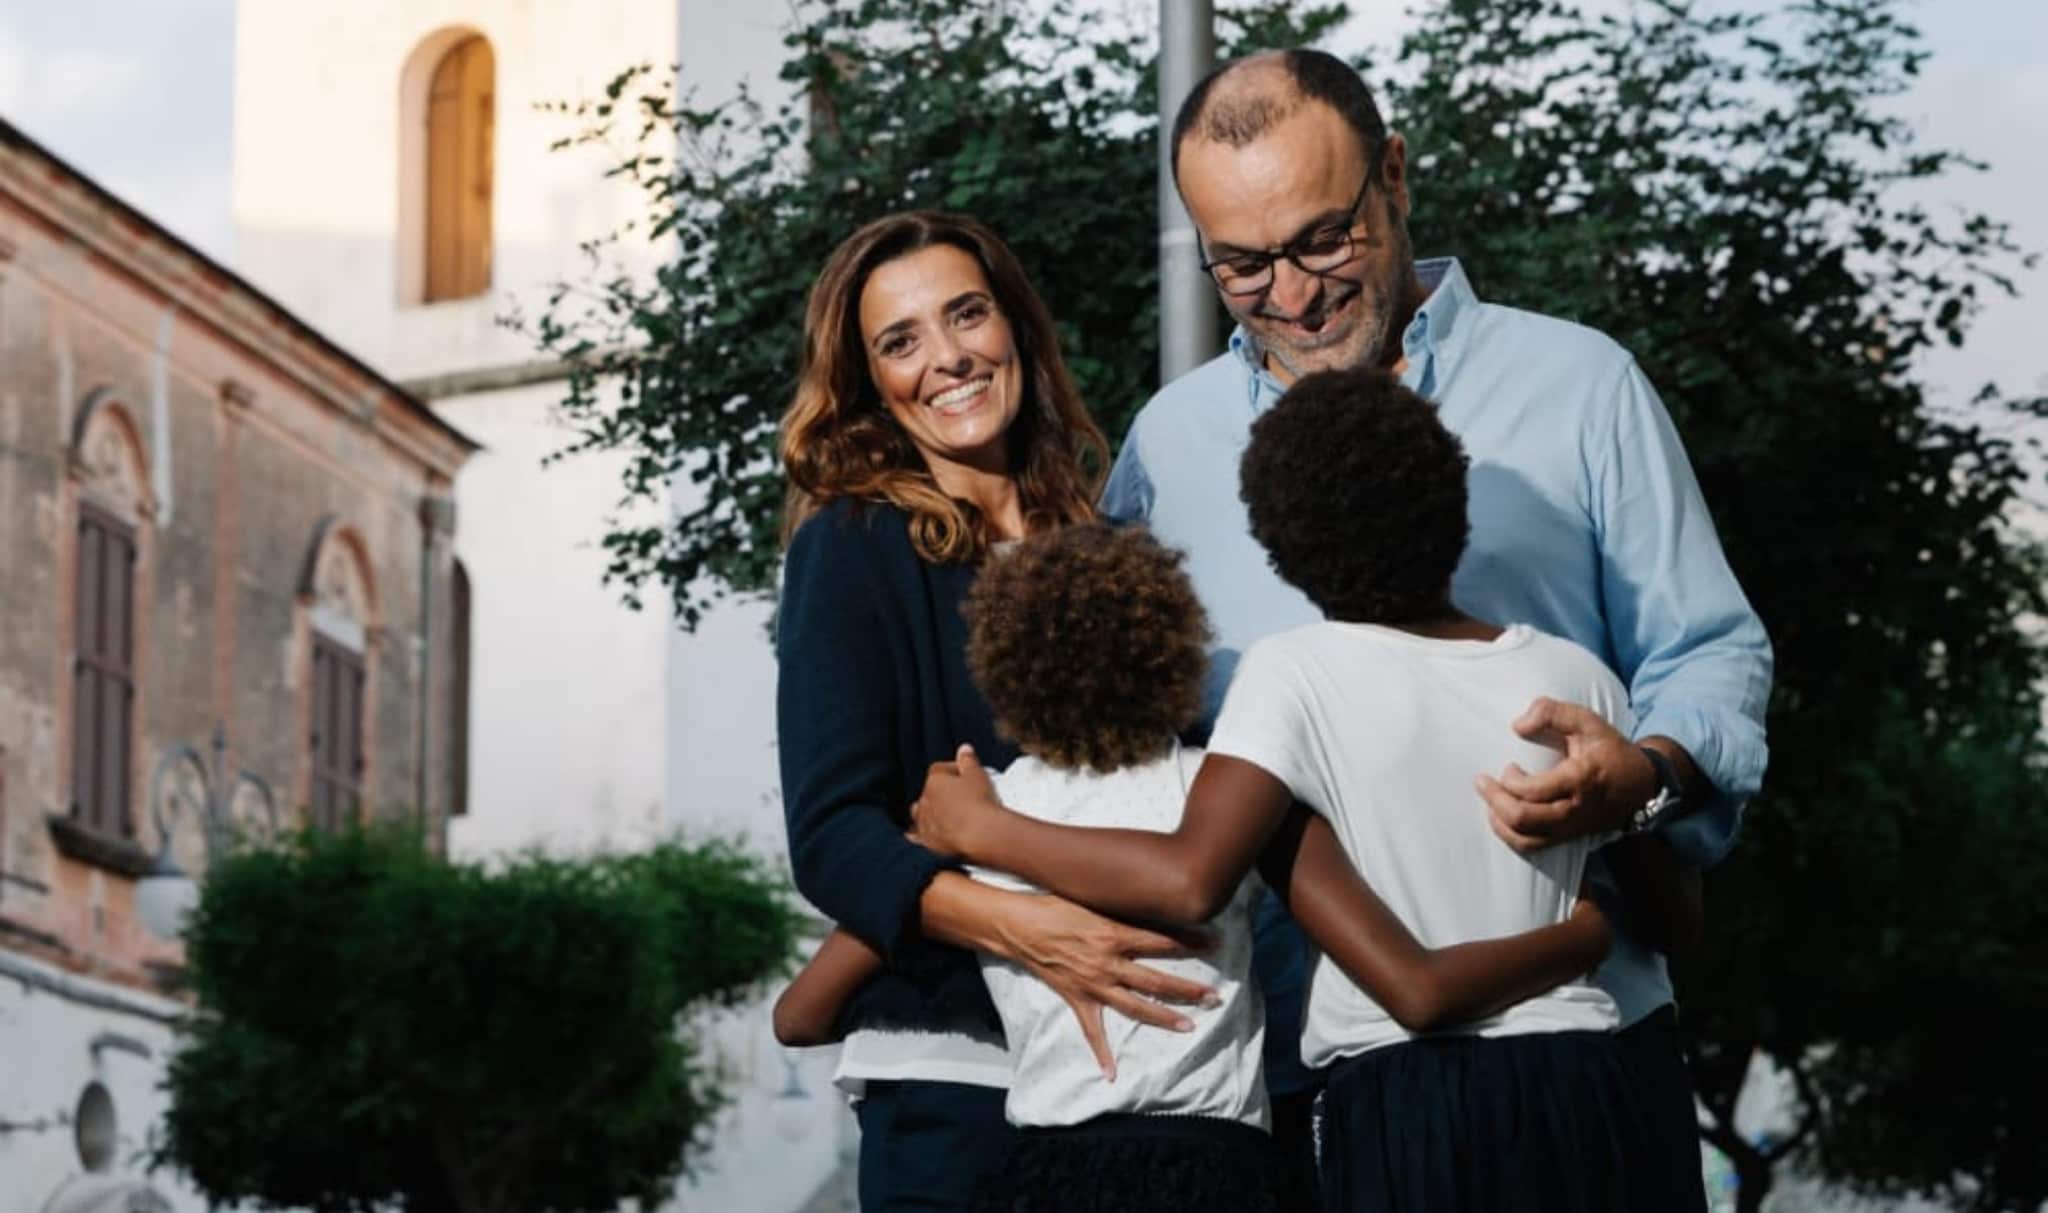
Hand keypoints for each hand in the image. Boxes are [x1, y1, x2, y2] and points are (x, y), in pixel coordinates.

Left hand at [911, 744, 1001, 859]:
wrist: (981, 834)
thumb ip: (968, 761)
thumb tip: (964, 749)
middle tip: (958, 798)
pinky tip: (923, 837)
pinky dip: (919, 835)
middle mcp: (925, 801)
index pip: (939, 770)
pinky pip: (917, 837)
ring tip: (944, 817)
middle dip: (940, 794)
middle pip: (928, 792)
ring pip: (920, 814)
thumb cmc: (980, 803)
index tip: (965, 776)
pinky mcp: (927, 842)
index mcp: (935, 781)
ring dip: (929, 813)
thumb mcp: (978, 775)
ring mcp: (924, 822)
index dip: (952, 771)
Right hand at [993, 890, 1215, 1082]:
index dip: (1189, 942)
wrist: (1018, 927)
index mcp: (1113, 935)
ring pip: (1135, 1006)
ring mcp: (1093, 985)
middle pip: (1156, 979)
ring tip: (1189, 1026)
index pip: (1160, 941)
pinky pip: (1092, 1031)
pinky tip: (1112, 1074)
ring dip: (1163, 1017)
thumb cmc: (1053, 906)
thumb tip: (1146, 910)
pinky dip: (1101, 1053)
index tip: (1215, 944)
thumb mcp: (1091, 903)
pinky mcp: (1076, 999)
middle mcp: (1108, 963)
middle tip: (1214, 997)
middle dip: (1187, 989)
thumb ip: (1120, 913)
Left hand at [1474, 697, 1655, 853]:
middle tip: (1482, 782)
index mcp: (1580, 780)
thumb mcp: (1588, 722)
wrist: (1641, 785)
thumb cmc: (1611, 751)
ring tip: (1488, 801)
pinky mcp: (1568, 836)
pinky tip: (1501, 818)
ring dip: (1499, 822)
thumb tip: (1517, 725)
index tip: (1508, 766)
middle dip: (1495, 801)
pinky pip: (1533, 847)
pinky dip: (1511, 836)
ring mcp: (1571, 827)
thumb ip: (1553, 713)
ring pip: (1525, 839)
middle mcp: (1574, 810)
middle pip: (1524, 819)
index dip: (1511, 781)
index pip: (1535, 791)